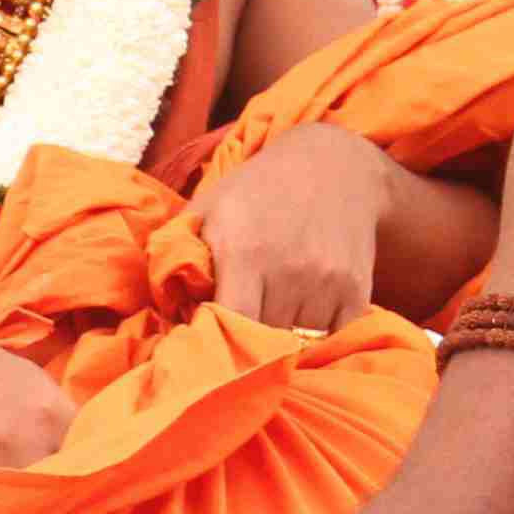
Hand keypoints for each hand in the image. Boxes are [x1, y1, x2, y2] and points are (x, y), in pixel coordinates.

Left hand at [188, 122, 394, 333]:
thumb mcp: (209, 208)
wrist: (333, 167)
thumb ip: (177, 255)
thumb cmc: (257, 192)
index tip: (207, 347)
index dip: (217, 343)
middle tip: (238, 336)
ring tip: (273, 316)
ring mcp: (327, 281)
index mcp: (243, 250)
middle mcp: (288, 268)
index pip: (229, 324)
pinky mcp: (356, 290)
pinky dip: (318, 338)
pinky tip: (304, 313)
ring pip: (298, 344)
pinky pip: (333, 338)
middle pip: (264, 341)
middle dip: (249, 345)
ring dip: (284, 341)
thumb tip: (156, 309)